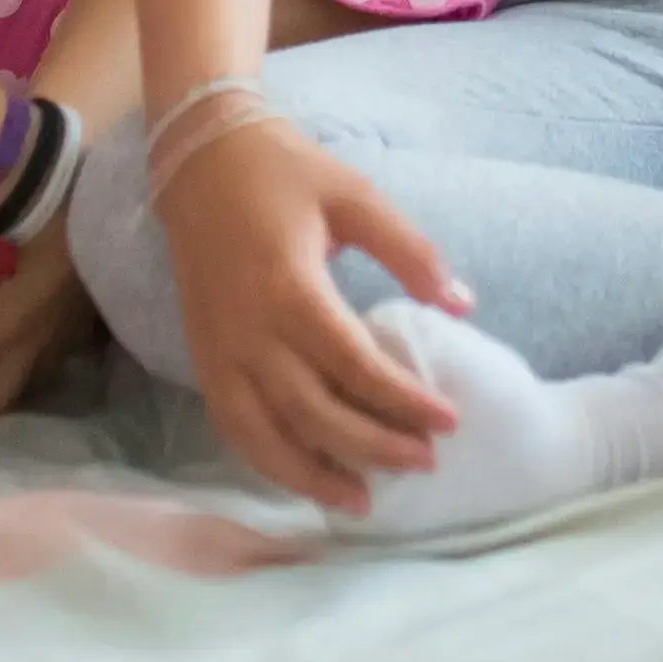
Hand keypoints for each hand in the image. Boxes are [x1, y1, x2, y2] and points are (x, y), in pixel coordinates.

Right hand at [158, 120, 465, 512]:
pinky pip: (232, 426)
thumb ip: (410, 252)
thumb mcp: (356, 197)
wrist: (200, 160)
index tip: (449, 421)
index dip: (404, 400)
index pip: (355, 366)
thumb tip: (463, 305)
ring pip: (263, 435)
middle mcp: (248, 333)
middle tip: (425, 462)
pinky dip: (266, 460)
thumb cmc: (285, 174)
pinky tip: (304, 477)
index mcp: (289, 290)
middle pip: (314, 412)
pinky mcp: (202, 358)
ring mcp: (218, 351)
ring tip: (364, 500)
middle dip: (373, 446)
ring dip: (313, 475)